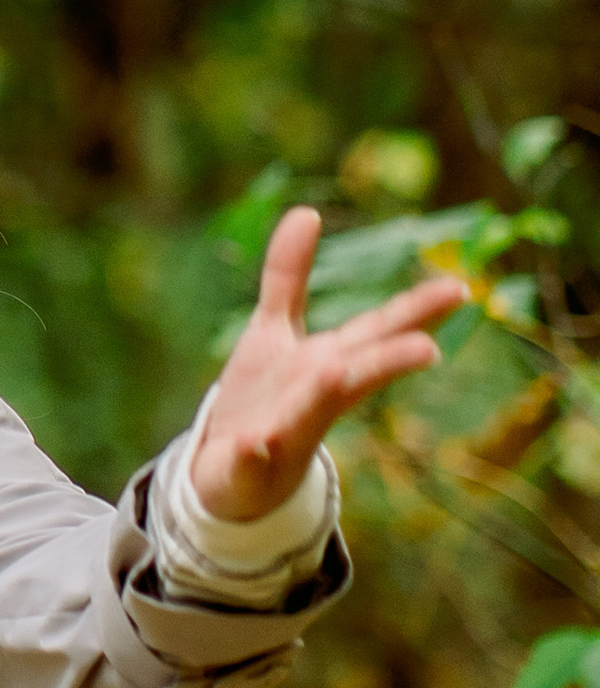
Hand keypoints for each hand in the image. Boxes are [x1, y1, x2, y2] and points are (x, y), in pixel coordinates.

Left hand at [191, 204, 469, 521]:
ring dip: (321, 395)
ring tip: (335, 372)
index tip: (458, 290)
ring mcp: (283, 431)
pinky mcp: (245, 461)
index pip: (377, 332)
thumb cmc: (267, 398)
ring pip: (307, 413)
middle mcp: (315, 398)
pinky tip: (250, 444)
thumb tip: (306, 212)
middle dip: (389, 360)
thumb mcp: (273, 328)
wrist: (229, 475)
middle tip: (430, 350)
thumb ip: (288, 275)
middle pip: (358, 374)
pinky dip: (248, 451)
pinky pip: (246, 455)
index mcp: (328, 364)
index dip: (415, 311)